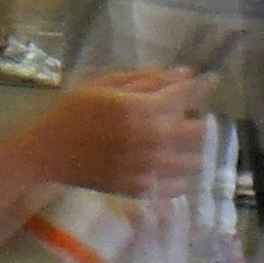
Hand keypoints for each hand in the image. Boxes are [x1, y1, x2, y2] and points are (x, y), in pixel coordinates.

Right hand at [24, 70, 208, 196]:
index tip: (214, 80)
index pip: (187, 94)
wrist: (49, 152)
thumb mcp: (105, 84)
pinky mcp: (141, 189)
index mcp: (144, 108)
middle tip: (196, 117)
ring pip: (191, 162)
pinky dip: (180, 179)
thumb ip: (145, 79)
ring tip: (189, 147)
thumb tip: (182, 74)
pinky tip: (177, 173)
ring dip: (194, 151)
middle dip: (201, 121)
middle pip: (197, 131)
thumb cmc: (73, 111)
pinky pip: (174, 187)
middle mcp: (154, 139)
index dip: (204, 85)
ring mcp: (149, 167)